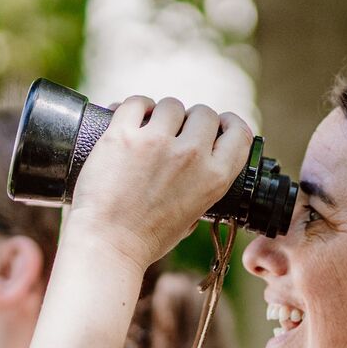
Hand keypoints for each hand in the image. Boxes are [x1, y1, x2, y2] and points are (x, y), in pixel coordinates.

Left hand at [65, 97, 254, 270]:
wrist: (108, 245)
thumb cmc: (147, 239)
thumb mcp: (192, 217)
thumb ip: (200, 190)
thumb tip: (197, 170)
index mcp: (214, 178)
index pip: (239, 133)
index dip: (230, 123)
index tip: (220, 123)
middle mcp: (191, 156)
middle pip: (204, 113)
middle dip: (192, 120)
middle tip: (177, 132)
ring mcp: (156, 143)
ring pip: (171, 105)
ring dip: (163, 113)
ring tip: (151, 127)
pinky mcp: (123, 135)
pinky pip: (136, 102)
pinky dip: (136, 107)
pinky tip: (133, 117)